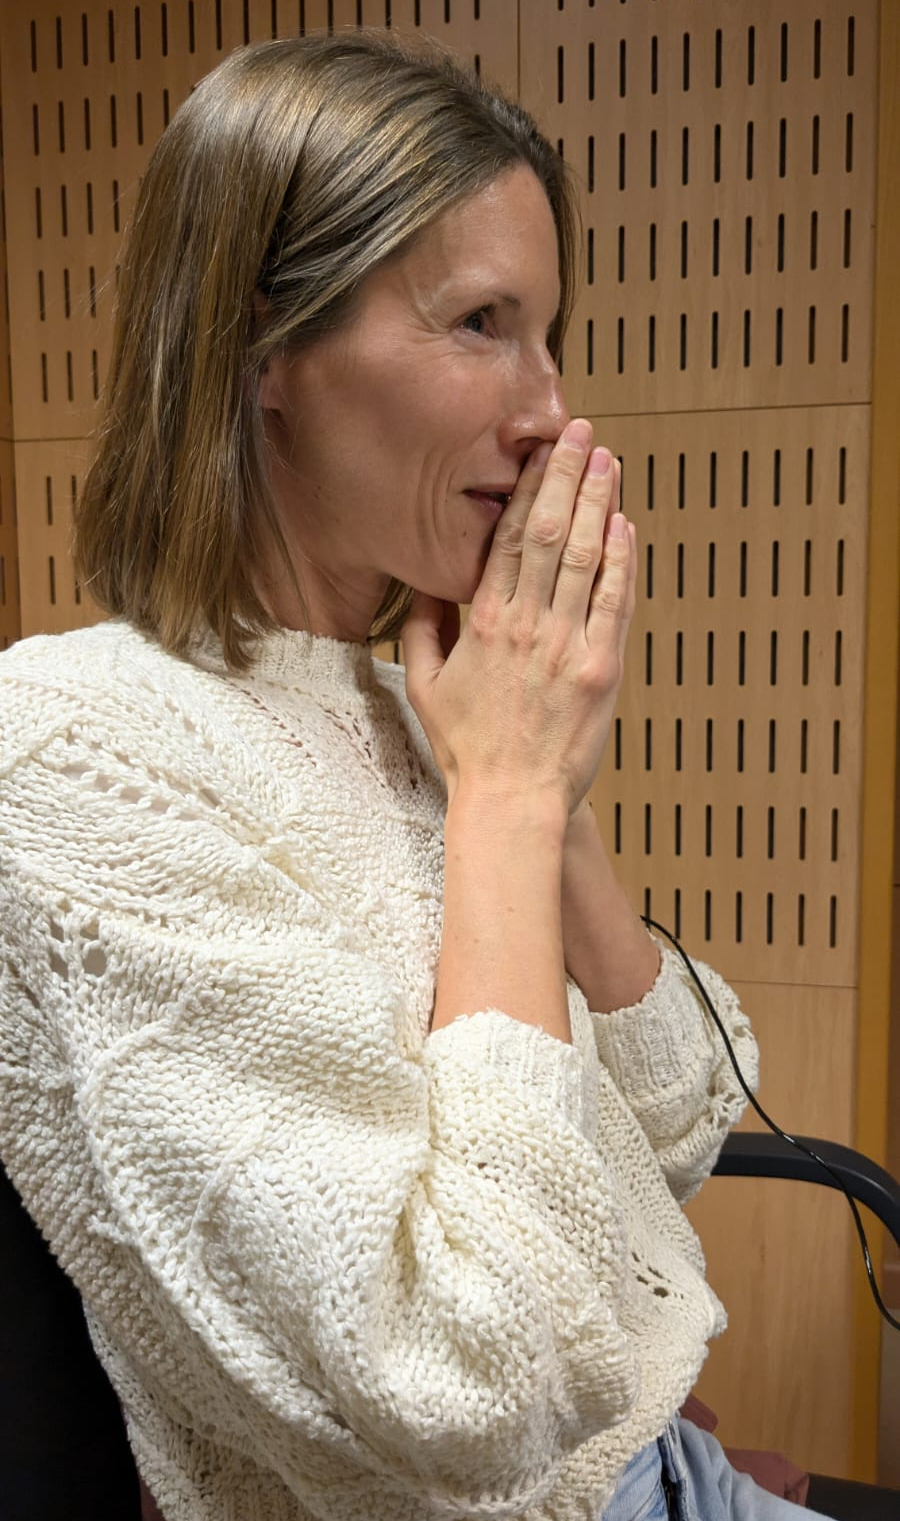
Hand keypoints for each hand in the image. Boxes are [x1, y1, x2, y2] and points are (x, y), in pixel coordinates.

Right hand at [403, 419, 636, 818]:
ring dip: (599, 504)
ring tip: (609, 461)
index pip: (508, 539)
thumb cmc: (467, 747)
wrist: (511, 801)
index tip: (538, 453)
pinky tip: (626, 526)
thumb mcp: (426, 686)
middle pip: (550, 532)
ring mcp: (569, 646)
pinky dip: (623, 561)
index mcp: (483, 623)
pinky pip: (616, 602)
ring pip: (587, 557)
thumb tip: (431, 583)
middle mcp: (527, 625)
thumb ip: (424, 628)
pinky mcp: (603, 670)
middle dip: (567, 476)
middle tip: (580, 433)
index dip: (526, 489)